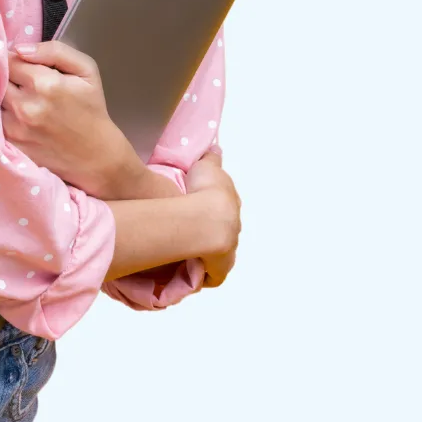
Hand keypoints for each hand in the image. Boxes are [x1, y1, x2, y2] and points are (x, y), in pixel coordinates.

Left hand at [1, 41, 139, 198]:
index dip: (15, 60)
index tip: (23, 66)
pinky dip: (0, 115)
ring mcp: (15, 129)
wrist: (95, 156)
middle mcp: (26, 107)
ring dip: (1, 96)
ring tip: (19, 99)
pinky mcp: (11, 146)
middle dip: (6, 77)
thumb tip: (20, 49)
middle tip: (20, 82)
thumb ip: (54, 51)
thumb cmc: (91, 109)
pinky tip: (17, 117)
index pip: (9, 60)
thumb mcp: (86, 70)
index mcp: (44, 84)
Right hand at [186, 152, 240, 286]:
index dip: (212, 209)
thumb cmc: (207, 191)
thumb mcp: (207, 166)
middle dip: (211, 232)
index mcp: (232, 205)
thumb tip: (215, 147)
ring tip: (187, 251)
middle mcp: (234, 228)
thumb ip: (211, 157)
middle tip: (192, 230)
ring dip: (206, 253)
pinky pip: (209, 274)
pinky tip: (188, 268)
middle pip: (224, 232)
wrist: (208, 218)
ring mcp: (229, 251)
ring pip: (218, 254)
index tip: (200, 209)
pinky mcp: (218, 270)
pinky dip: (201, 272)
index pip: (225, 209)